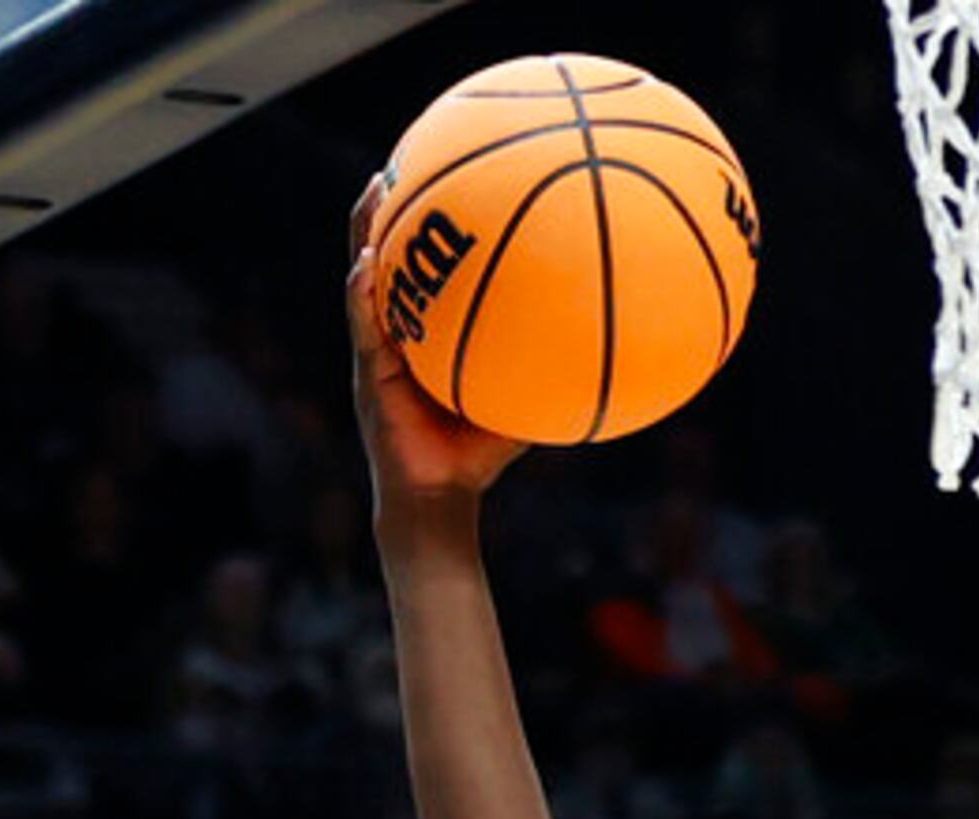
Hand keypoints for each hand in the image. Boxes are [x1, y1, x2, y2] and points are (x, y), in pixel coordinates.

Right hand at [349, 176, 525, 515]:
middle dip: (389, 207)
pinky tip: (366, 267)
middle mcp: (397, 331)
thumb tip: (617, 343)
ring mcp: (378, 350)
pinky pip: (363, 326)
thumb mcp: (526, 399)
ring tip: (376, 189)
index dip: (425, 223)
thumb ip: (557, 368)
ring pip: (365, 277)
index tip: (440, 171)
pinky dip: (361, 295)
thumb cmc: (482, 452)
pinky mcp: (369, 375)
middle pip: (387, 255)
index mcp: (426, 330)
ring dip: (366, 232)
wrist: (443, 498)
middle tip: (401, 160)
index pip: (423, 266)